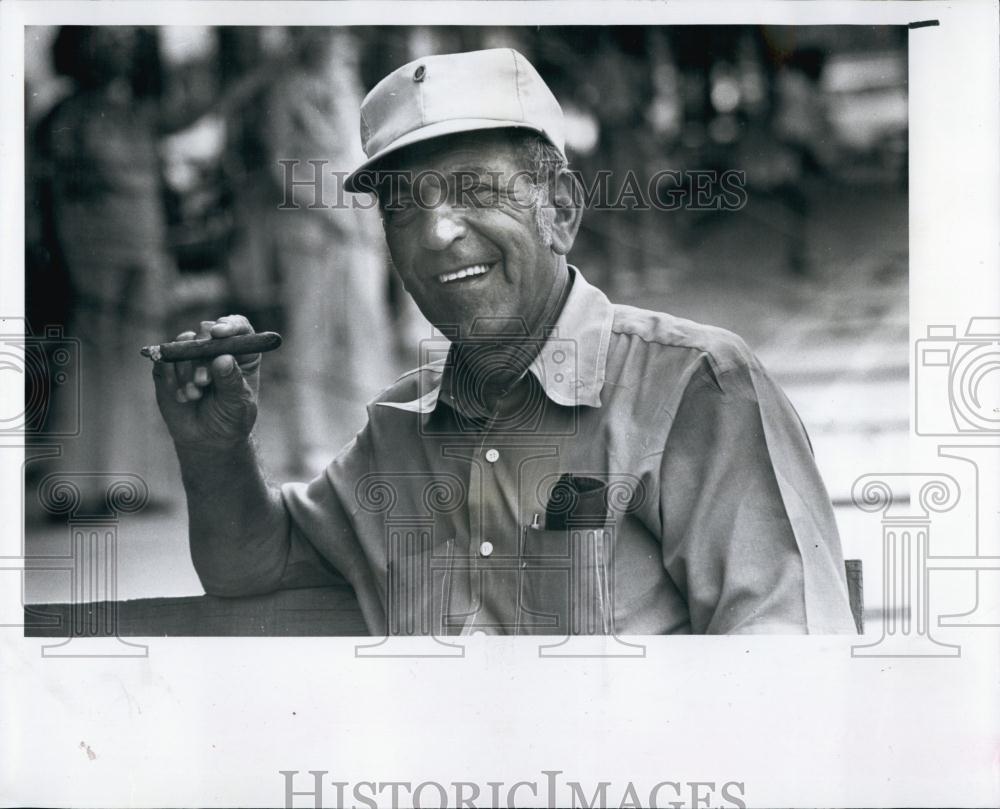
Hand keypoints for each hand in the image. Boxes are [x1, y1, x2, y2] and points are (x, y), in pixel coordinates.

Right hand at [152, 315, 261, 450]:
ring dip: (187, 371)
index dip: (229, 325)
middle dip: (203, 354)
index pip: (239, 327)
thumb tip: (223, 358)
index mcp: (242, 352)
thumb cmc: (231, 418)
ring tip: (195, 396)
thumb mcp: (237, 403)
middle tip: (203, 381)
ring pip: (184, 345)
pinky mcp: (170, 366)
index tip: (218, 334)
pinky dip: (172, 379)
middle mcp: (217, 348)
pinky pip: (165, 360)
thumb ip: (231, 381)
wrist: (208, 439)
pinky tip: (183, 397)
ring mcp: (192, 355)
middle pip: (207, 331)